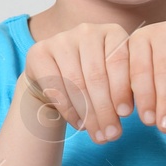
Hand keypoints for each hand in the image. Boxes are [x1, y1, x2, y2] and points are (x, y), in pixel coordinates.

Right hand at [18, 22, 131, 144]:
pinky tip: (78, 124)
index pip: (119, 61)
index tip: (126, 115)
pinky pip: (55, 86)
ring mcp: (61, 39)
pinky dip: (68, 109)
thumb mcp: (115, 80)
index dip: (122, 89)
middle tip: (111, 135)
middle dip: (105, 109)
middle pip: (97, 75)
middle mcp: (87, 31)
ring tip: (97, 134)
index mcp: (112, 32)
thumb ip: (124, 91)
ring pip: (76, 82)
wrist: (56, 76)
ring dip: (88, 114)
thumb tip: (125, 115)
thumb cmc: (94, 80)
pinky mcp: (38, 51)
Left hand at [119, 21, 165, 133]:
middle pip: (165, 68)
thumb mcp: (147, 81)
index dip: (143, 96)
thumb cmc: (164, 78)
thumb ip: (141, 95)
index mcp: (140, 38)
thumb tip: (142, 119)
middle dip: (165, 102)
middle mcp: (165, 30)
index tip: (145, 122)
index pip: (138, 68)